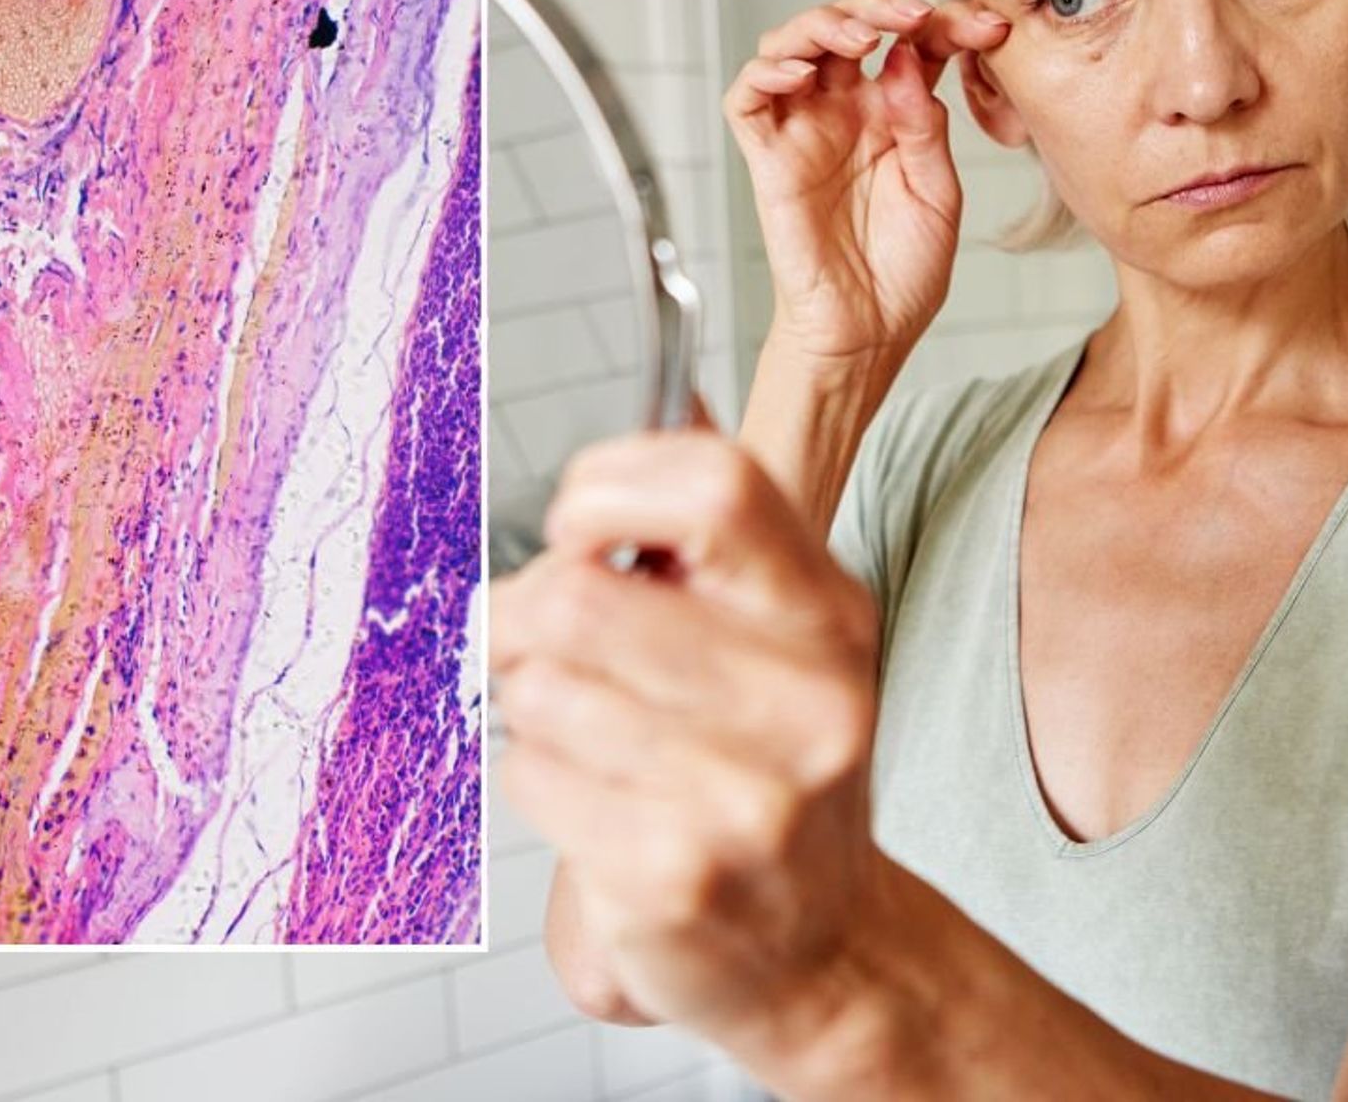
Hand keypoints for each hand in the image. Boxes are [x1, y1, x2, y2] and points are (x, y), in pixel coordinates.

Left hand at [493, 416, 887, 1063]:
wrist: (823, 952)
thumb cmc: (773, 773)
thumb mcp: (783, 637)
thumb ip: (716, 535)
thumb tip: (660, 396)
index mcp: (827, 613)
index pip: (712, 483)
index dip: (607, 488)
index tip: (576, 527)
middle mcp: (807, 696)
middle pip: (581, 594)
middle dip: (520, 614)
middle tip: (527, 640)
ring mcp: (747, 794)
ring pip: (541, 687)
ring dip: (530, 708)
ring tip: (587, 738)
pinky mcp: (674, 876)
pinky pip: (531, 775)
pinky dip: (534, 781)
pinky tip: (595, 807)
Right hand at [726, 0, 1010, 372]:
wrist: (868, 334)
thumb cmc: (902, 273)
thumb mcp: (938, 192)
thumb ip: (925, 126)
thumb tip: (906, 59)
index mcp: (893, 114)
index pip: (913, 43)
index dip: (948, 22)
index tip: (989, 26)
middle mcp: (845, 112)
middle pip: (846, 24)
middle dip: (880, 2)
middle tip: (916, 14)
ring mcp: (803, 131)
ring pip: (791, 44)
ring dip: (823, 22)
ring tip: (863, 34)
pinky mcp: (767, 159)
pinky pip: (747, 100)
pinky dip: (766, 72)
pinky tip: (803, 75)